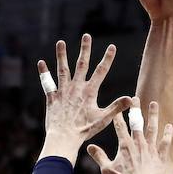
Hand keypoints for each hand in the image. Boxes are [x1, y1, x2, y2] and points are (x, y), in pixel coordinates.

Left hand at [38, 34, 131, 163]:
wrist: (64, 137)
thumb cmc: (84, 130)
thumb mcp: (103, 118)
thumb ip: (117, 107)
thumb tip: (132, 99)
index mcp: (90, 91)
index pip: (101, 71)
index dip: (108, 58)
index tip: (112, 46)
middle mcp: (76, 87)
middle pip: (82, 64)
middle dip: (85, 49)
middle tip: (86, 36)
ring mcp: (63, 91)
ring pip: (63, 69)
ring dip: (62, 55)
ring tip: (60, 42)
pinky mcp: (52, 97)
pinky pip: (47, 83)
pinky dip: (44, 73)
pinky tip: (41, 62)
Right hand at [87, 98, 172, 173]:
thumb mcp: (107, 169)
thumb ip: (99, 156)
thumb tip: (89, 147)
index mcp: (124, 145)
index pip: (120, 126)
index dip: (118, 115)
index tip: (118, 107)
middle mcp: (138, 143)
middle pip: (137, 122)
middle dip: (135, 109)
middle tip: (135, 98)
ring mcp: (150, 148)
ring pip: (152, 128)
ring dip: (153, 115)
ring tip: (154, 103)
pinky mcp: (160, 156)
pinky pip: (165, 142)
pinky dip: (167, 134)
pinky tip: (168, 125)